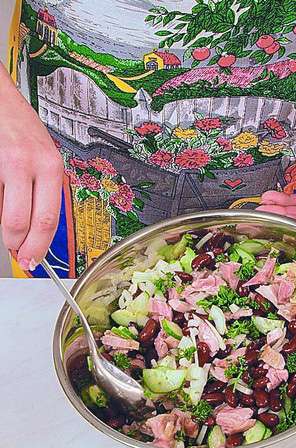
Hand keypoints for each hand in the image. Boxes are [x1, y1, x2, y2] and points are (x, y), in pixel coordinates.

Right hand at [0, 66, 63, 268]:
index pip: (48, 220)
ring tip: (8, 225)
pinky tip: (1, 200)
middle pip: (21, 223)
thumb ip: (40, 197)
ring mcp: (5, 163)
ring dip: (5, 229)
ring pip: (3, 215)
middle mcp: (29, 164)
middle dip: (17, 246)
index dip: (38, 247)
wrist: (0, 99)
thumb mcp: (43, 163)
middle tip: (17, 254)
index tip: (33, 260)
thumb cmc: (22, 131)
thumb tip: (32, 235)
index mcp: (51, 167)